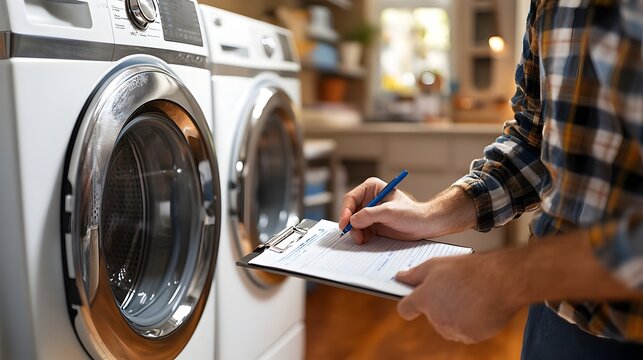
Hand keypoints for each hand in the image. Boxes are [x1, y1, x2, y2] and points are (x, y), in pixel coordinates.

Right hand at [338, 177, 429, 243]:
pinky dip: (360, 236)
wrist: (423, 225)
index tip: (345, 223)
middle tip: (355, 235)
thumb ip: (370, 214)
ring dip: (355, 232)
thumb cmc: (411, 213)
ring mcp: (369, 212)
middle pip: (349, 211)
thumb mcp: (390, 212)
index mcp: (371, 188)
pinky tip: (366, 239)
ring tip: (362, 239)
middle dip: (350, 224)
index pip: (351, 198)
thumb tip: (353, 220)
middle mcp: (368, 199)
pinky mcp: (371, 224)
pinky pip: (359, 230)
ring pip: (353, 222)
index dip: (345, 211)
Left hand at [395, 253, 522, 343]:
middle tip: (455, 288)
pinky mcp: (470, 336)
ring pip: (448, 324)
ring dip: (455, 314)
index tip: (414, 300)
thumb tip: (400, 277)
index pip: (405, 309)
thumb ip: (415, 274)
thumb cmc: (470, 269)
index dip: (409, 304)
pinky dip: (470, 322)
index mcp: (425, 298)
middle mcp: (436, 317)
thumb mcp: (438, 263)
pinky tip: (480, 306)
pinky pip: (465, 331)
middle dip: (439, 304)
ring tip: (470, 296)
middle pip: (431, 315)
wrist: (502, 281)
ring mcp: (453, 329)